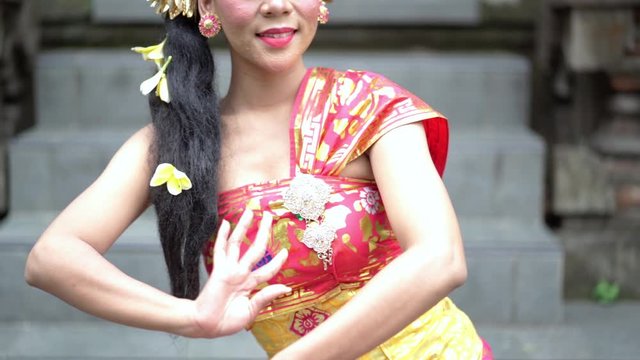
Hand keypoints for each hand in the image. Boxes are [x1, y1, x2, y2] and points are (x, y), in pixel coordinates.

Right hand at [189, 209, 288, 337]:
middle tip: (270, 216)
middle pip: (256, 248)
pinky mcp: (218, 270)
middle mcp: (241, 273)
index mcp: (250, 284)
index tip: (285, 251)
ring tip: (250, 212)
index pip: (268, 269)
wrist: (206, 325)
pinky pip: (220, 249)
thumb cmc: (226, 322)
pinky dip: (222, 236)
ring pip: (238, 243)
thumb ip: (266, 297)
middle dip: (263, 232)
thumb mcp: (251, 311)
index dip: (277, 261)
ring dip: (244, 227)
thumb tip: (286, 288)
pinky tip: (226, 223)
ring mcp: (229, 269)